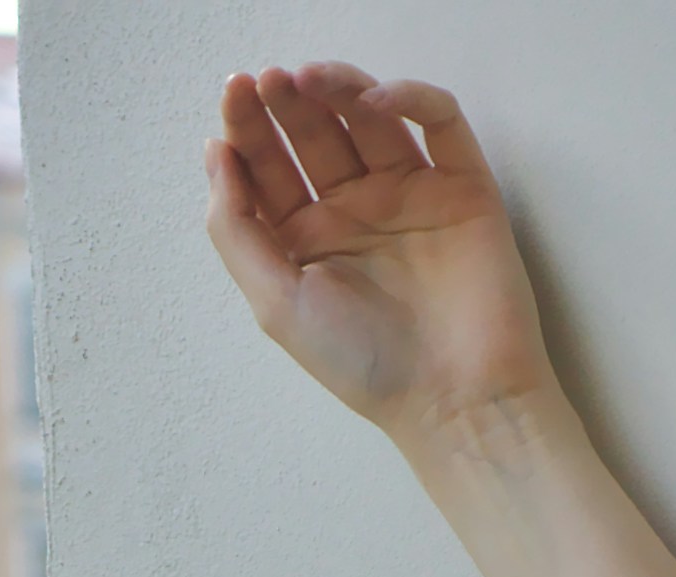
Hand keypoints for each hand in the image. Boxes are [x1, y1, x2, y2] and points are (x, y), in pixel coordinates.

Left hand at [206, 66, 550, 447]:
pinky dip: (407, 98)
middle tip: (268, 81)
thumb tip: (214, 153)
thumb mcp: (276, 303)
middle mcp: (355, 212)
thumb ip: (236, 229)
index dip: (248, 128)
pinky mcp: (461, 183)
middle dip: (285, 102)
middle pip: (313, 134)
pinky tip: (374, 104)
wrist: (456, 397)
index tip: (235, 97)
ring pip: (369, 116)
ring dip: (337, 88)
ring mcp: (409, 192)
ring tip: (309, 79)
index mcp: (308, 241)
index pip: (270, 168)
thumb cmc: (364, 363)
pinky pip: (437, 119)